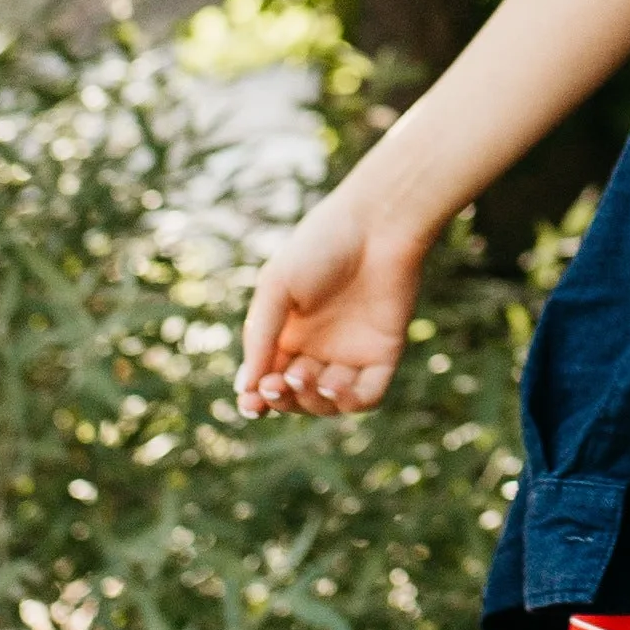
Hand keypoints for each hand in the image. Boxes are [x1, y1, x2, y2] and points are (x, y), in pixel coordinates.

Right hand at [237, 183, 429, 417]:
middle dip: (282, 400)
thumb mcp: (277, 289)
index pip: (269, 379)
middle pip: (296, 396)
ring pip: (328, 402)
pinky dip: (348, 401)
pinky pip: (367, 395)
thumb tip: (245, 389)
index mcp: (288, 333)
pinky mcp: (383, 354)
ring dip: (312, 402)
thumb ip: (261, 338)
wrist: (376, 225)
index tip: (251, 404)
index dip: (258, 398)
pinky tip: (332, 386)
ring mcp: (351, 353)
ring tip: (304, 378)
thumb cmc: (320, 247)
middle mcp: (319, 348)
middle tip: (276, 384)